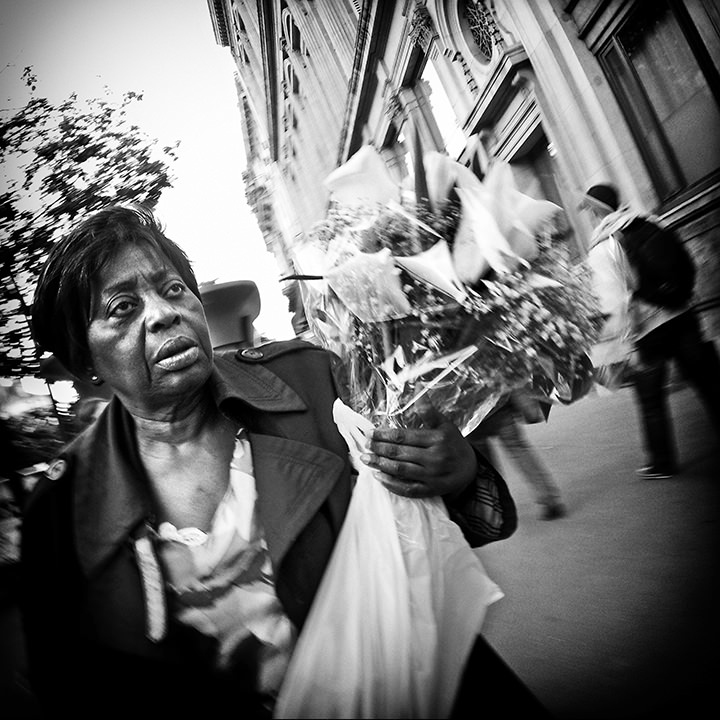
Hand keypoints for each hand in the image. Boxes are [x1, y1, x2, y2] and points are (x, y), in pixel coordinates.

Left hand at [360, 398, 476, 497]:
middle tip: (364, 445)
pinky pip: (407, 489)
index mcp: (436, 439)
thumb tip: (417, 387)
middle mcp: (434, 458)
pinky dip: (391, 484)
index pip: (404, 436)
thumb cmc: (454, 443)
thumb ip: (428, 410)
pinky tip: (378, 476)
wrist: (471, 469)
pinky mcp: (430, 490)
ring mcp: (432, 476)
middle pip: (400, 453)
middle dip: (379, 449)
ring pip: (401, 470)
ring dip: (380, 465)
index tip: (370, 433)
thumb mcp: (445, 424)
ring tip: (366, 459)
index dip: (384, 435)